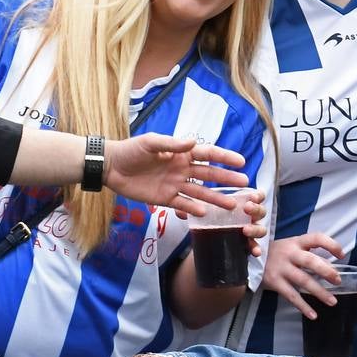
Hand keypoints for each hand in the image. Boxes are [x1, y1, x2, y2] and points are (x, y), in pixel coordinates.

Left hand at [106, 134, 247, 215]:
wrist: (112, 167)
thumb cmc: (131, 151)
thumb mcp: (150, 143)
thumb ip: (171, 144)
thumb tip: (192, 143)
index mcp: (181, 153)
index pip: (207, 154)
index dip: (224, 157)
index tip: (241, 162)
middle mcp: (182, 169)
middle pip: (209, 175)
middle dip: (227, 179)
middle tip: (245, 184)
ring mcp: (175, 184)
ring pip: (200, 192)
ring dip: (215, 198)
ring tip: (232, 205)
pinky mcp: (165, 198)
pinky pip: (183, 205)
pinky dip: (193, 209)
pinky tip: (205, 213)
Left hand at [173, 190, 268, 248]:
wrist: (209, 242)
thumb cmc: (209, 219)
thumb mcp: (201, 212)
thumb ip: (191, 210)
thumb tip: (179, 213)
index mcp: (242, 203)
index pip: (256, 196)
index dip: (257, 195)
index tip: (252, 196)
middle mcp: (250, 217)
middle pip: (260, 211)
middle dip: (256, 209)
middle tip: (247, 209)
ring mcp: (250, 231)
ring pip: (261, 229)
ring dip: (256, 228)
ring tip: (245, 230)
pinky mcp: (247, 245)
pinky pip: (255, 247)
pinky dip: (256, 248)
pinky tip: (255, 252)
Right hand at [260, 233, 345, 317]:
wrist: (250, 257)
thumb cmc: (278, 253)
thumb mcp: (291, 246)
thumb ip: (308, 254)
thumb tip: (331, 267)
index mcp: (296, 242)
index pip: (316, 238)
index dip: (331, 245)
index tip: (341, 255)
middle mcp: (290, 253)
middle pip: (311, 261)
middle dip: (327, 271)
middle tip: (338, 280)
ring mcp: (281, 268)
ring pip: (303, 281)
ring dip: (319, 292)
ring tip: (332, 301)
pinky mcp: (274, 282)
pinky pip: (291, 295)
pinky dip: (303, 306)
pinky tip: (313, 315)